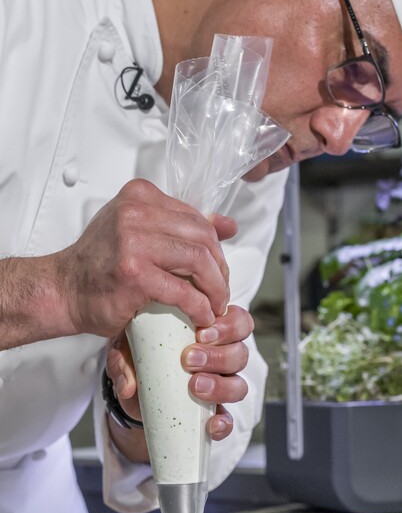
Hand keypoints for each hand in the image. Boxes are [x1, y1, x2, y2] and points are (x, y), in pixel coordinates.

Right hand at [57, 179, 237, 339]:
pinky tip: (201, 316)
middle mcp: (136, 212)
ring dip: (216, 288)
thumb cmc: (101, 265)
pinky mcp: (135, 272)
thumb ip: (181, 225)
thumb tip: (228, 224)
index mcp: (140, 196)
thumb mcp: (141, 232)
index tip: (218, 269)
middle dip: (220, 269)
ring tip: (215, 305)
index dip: (216, 248)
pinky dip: (200, 307)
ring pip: (200, 260)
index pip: (197, 218)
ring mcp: (133, 240)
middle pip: (203, 237)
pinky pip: (184, 290)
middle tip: (220, 291)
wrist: (62, 291)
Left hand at [106, 305, 252, 455]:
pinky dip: (223, 423)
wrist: (137, 397)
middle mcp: (224, 359)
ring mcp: (222, 387)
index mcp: (212, 334)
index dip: (228, 326)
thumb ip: (123, 358)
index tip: (201, 332)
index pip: (238, 321)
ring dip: (220, 385)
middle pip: (241, 353)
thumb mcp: (128, 350)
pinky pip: (229, 419)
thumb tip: (129, 385)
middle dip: (218, 356)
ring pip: (239, 385)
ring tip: (194, 386)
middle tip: (189, 359)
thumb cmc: (142, 360)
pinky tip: (211, 424)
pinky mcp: (215, 413)